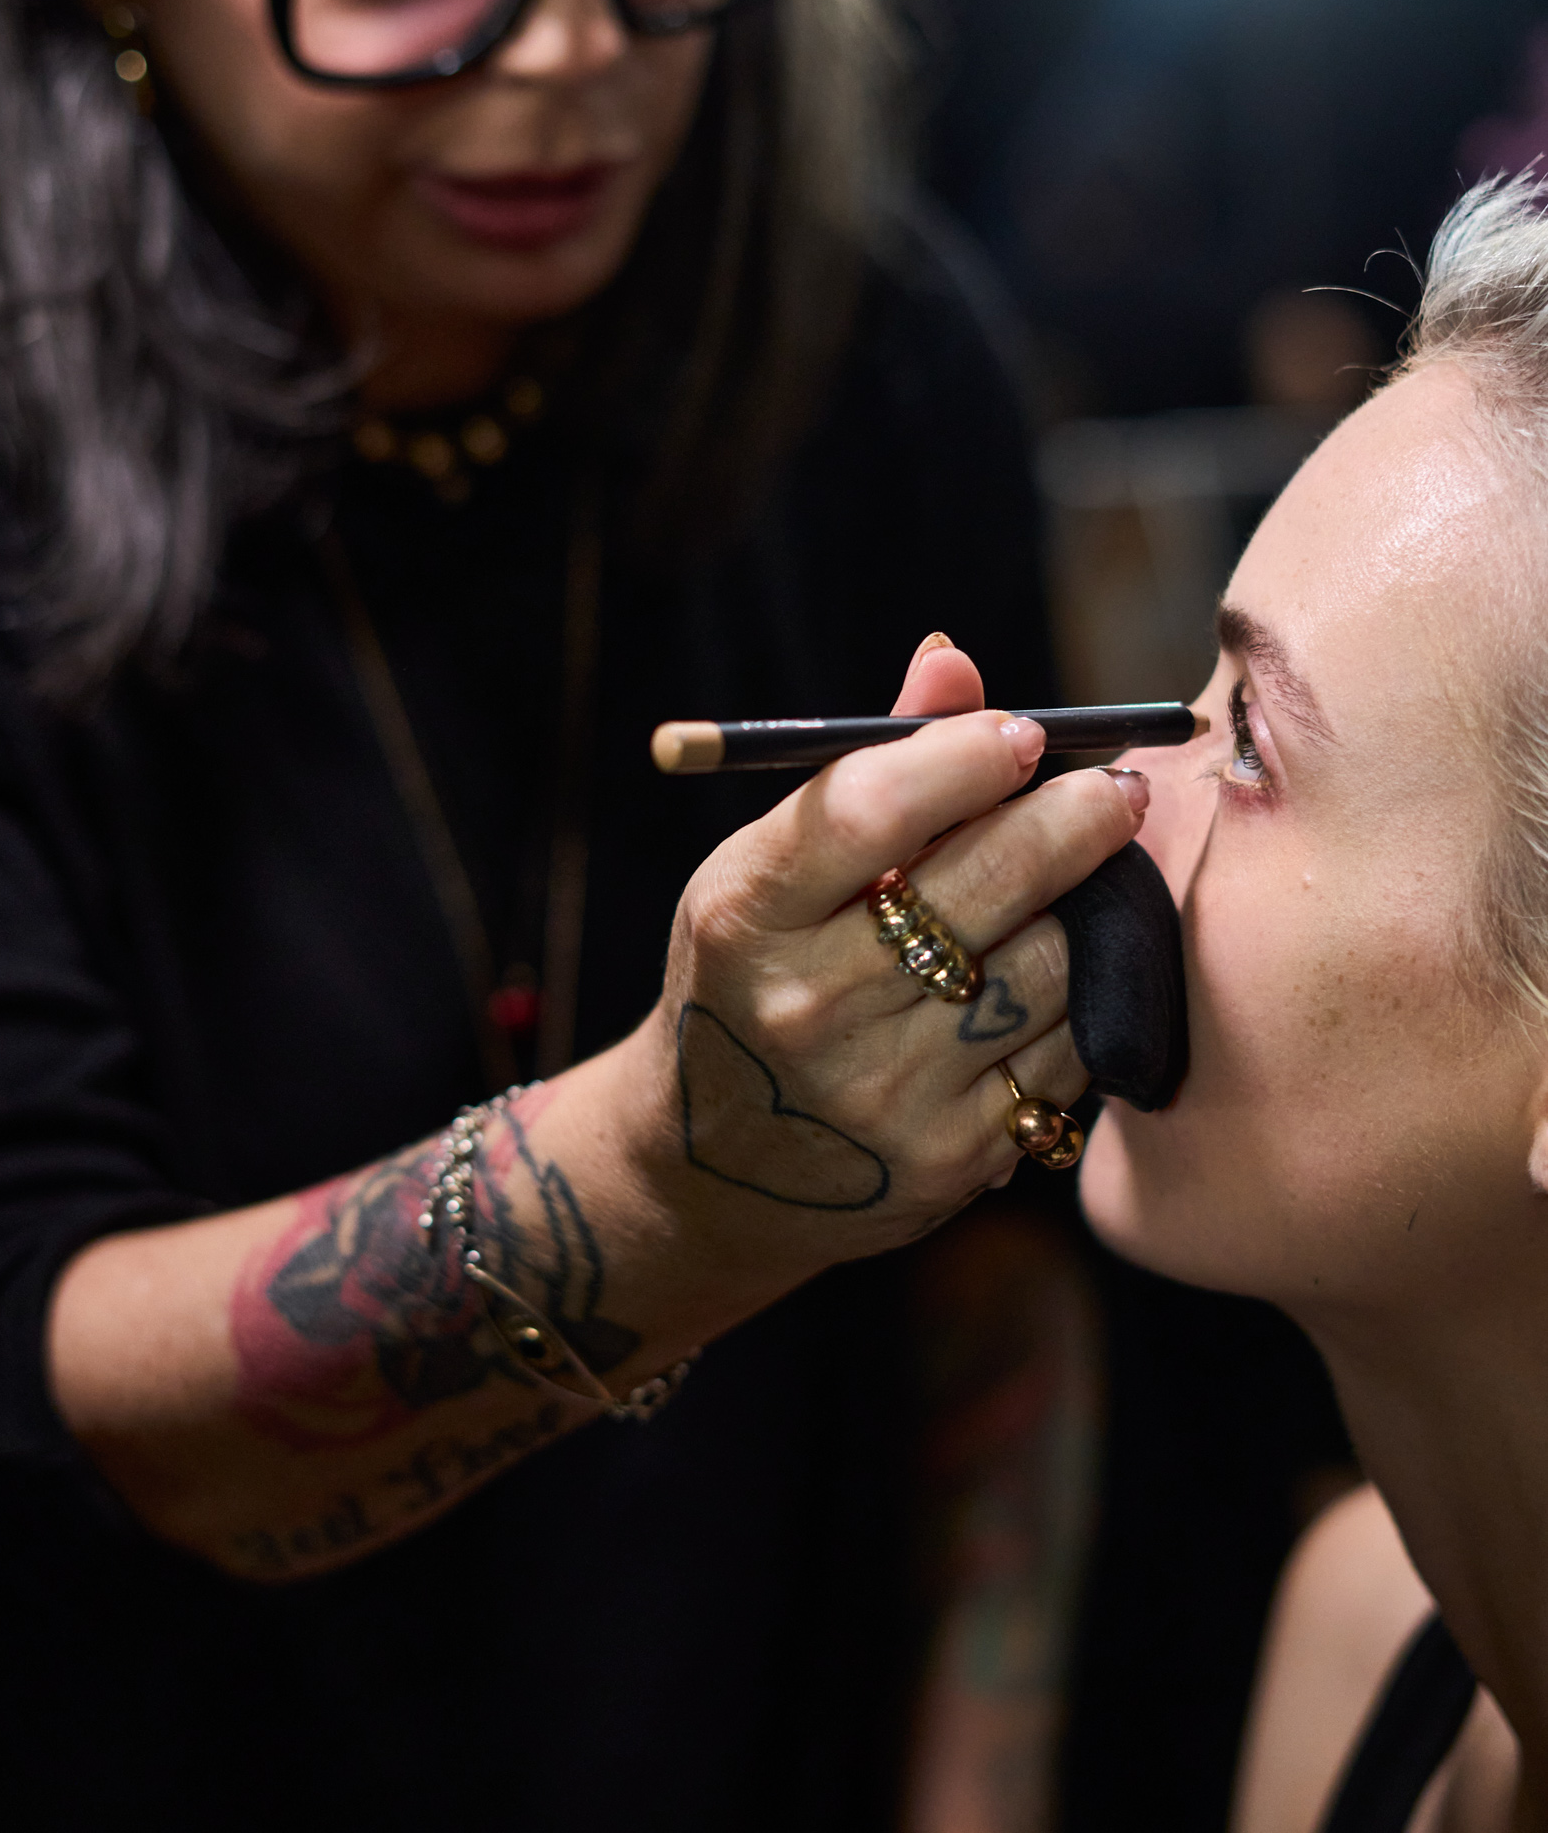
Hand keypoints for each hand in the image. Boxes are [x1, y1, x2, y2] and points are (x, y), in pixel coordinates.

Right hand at [618, 634, 1146, 1289]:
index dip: (964, 757)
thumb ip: (868, 769)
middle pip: (982, 883)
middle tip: (1116, 789)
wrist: (717, 1172)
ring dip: (1090, 910)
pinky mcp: (951, 1159)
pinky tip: (1071, 970)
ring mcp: (882, 1092)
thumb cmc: (756, 979)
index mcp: (745, 914)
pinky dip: (1083, 999)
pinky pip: (1066, 1050)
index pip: (868, 807)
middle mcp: (806, 1007)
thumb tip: (955, 659)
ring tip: (1094, 876)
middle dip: (1072, 817)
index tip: (1020, 734)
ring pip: (1048, 965)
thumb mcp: (769, 873)